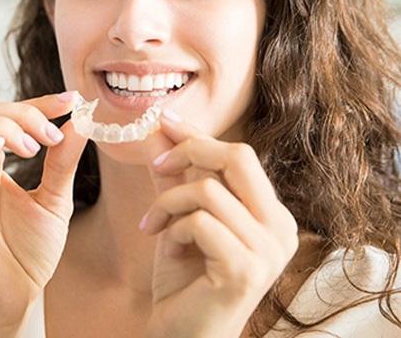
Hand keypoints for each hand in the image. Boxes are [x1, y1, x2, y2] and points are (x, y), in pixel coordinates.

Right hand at [0, 92, 87, 330]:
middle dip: (21, 111)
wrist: (14, 298)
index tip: (70, 101)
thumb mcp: (55, 199)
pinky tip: (2, 153)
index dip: (36, 102)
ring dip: (1, 126)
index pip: (5, 115)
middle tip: (50, 134)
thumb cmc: (28, 253)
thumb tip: (79, 122)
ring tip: (32, 149)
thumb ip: (62, 161)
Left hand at [141, 112, 298, 337]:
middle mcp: (281, 228)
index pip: (239, 155)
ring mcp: (269, 250)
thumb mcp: (179, 215)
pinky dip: (173, 228)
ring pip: (208, 190)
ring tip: (155, 225)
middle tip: (156, 166)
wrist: (182, 333)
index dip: (199, 134)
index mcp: (271, 213)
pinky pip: (199, 221)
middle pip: (238, 157)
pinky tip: (168, 249)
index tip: (164, 119)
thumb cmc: (185, 276)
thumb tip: (160, 129)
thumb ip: (176, 175)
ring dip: (168, 202)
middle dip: (189, 151)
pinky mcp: (246, 269)